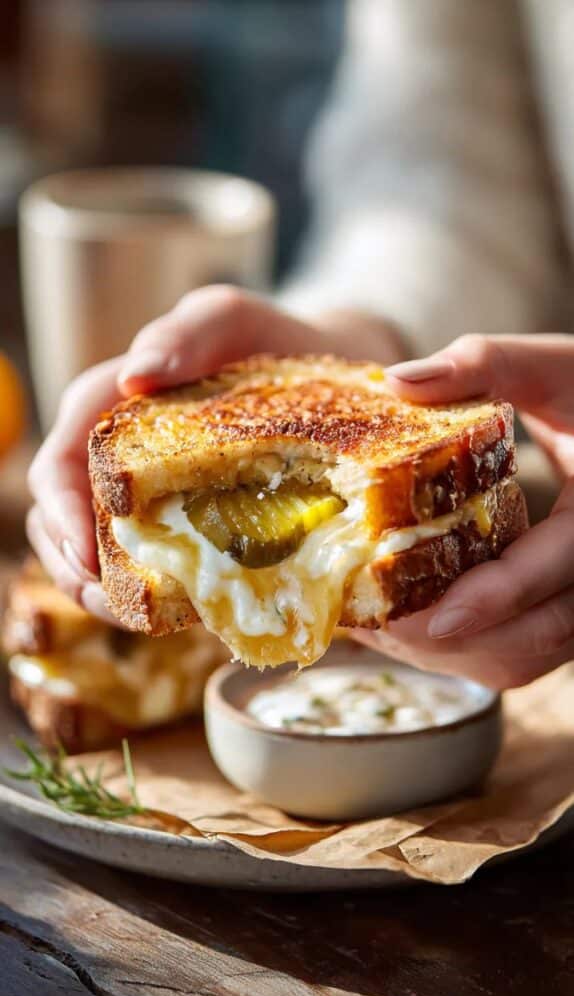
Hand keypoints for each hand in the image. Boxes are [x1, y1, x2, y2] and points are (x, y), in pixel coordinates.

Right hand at [27, 285, 405, 615]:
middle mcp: (121, 456)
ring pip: (98, 551)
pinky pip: (151, 567)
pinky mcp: (185, 526)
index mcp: (114, 408)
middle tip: (109, 601)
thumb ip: (188, 331)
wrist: (329, 373)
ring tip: (132, 619)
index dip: (62, 512)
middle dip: (74, 565)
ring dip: (103, 592)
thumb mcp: (232, 320)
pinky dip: (151, 596)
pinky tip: (174, 615)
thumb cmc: (272, 341)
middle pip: (65, 519)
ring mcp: (151, 495)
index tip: (86, 555)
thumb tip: (134, 377)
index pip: (64, 462)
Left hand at [357, 333, 573, 688]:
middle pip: (536, 634)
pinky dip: (463, 648)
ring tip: (374, 625)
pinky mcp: (563, 608)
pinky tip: (406, 622)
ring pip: (524, 656)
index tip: (435, 618)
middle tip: (372, 622)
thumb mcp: (553, 365)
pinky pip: (520, 651)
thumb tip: (395, 382)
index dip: (497, 597)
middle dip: (451, 638)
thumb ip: (483, 364)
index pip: (557, 567)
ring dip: (450, 653)